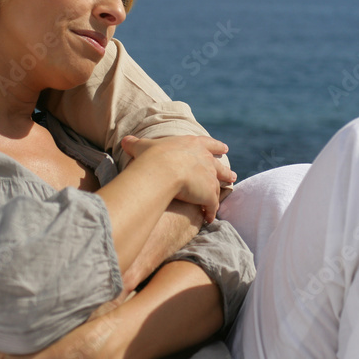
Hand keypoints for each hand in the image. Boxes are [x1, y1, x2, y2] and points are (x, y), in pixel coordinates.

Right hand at [120, 135, 234, 221]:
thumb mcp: (142, 146)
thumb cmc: (152, 156)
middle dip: (226, 171)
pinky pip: (212, 205)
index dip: (216, 146)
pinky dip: (211, 212)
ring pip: (218, 186)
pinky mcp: (209, 194)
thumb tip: (125, 140)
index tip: (225, 148)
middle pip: (219, 166)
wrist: (162, 170)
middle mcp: (205, 159)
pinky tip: (209, 218)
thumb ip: (135, 143)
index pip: (208, 143)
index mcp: (193, 145)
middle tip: (233, 175)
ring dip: (221, 191)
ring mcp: (209, 177)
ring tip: (226, 194)